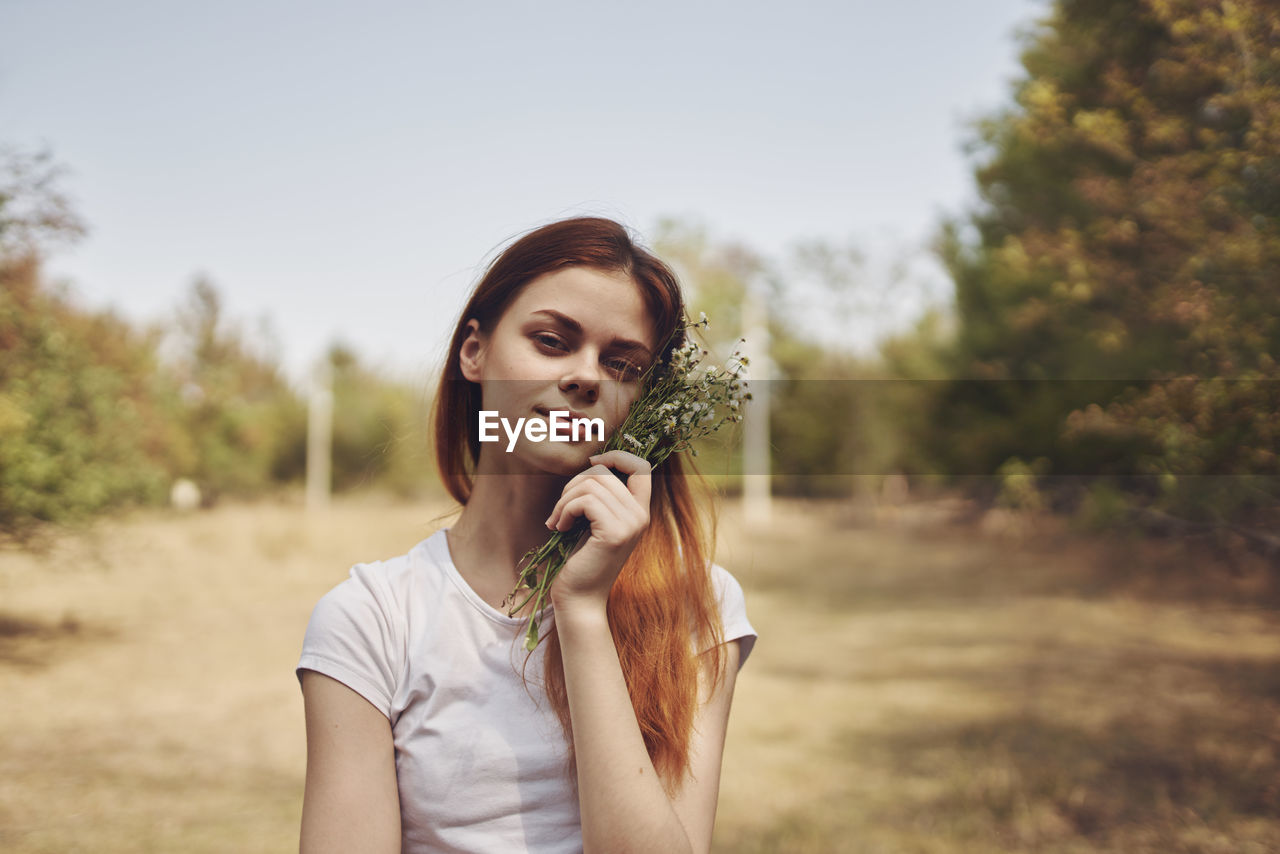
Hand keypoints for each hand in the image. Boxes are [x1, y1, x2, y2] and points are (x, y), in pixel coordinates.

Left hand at [544, 450, 651, 610]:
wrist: (579, 599)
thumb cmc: (581, 560)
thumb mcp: (595, 522)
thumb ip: (602, 497)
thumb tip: (592, 463)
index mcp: (639, 511)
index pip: (641, 466)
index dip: (616, 456)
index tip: (591, 464)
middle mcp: (640, 516)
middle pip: (604, 472)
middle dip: (573, 484)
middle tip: (561, 509)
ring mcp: (630, 524)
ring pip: (591, 484)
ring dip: (565, 500)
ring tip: (557, 520)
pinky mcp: (614, 533)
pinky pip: (585, 501)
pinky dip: (565, 510)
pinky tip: (559, 528)